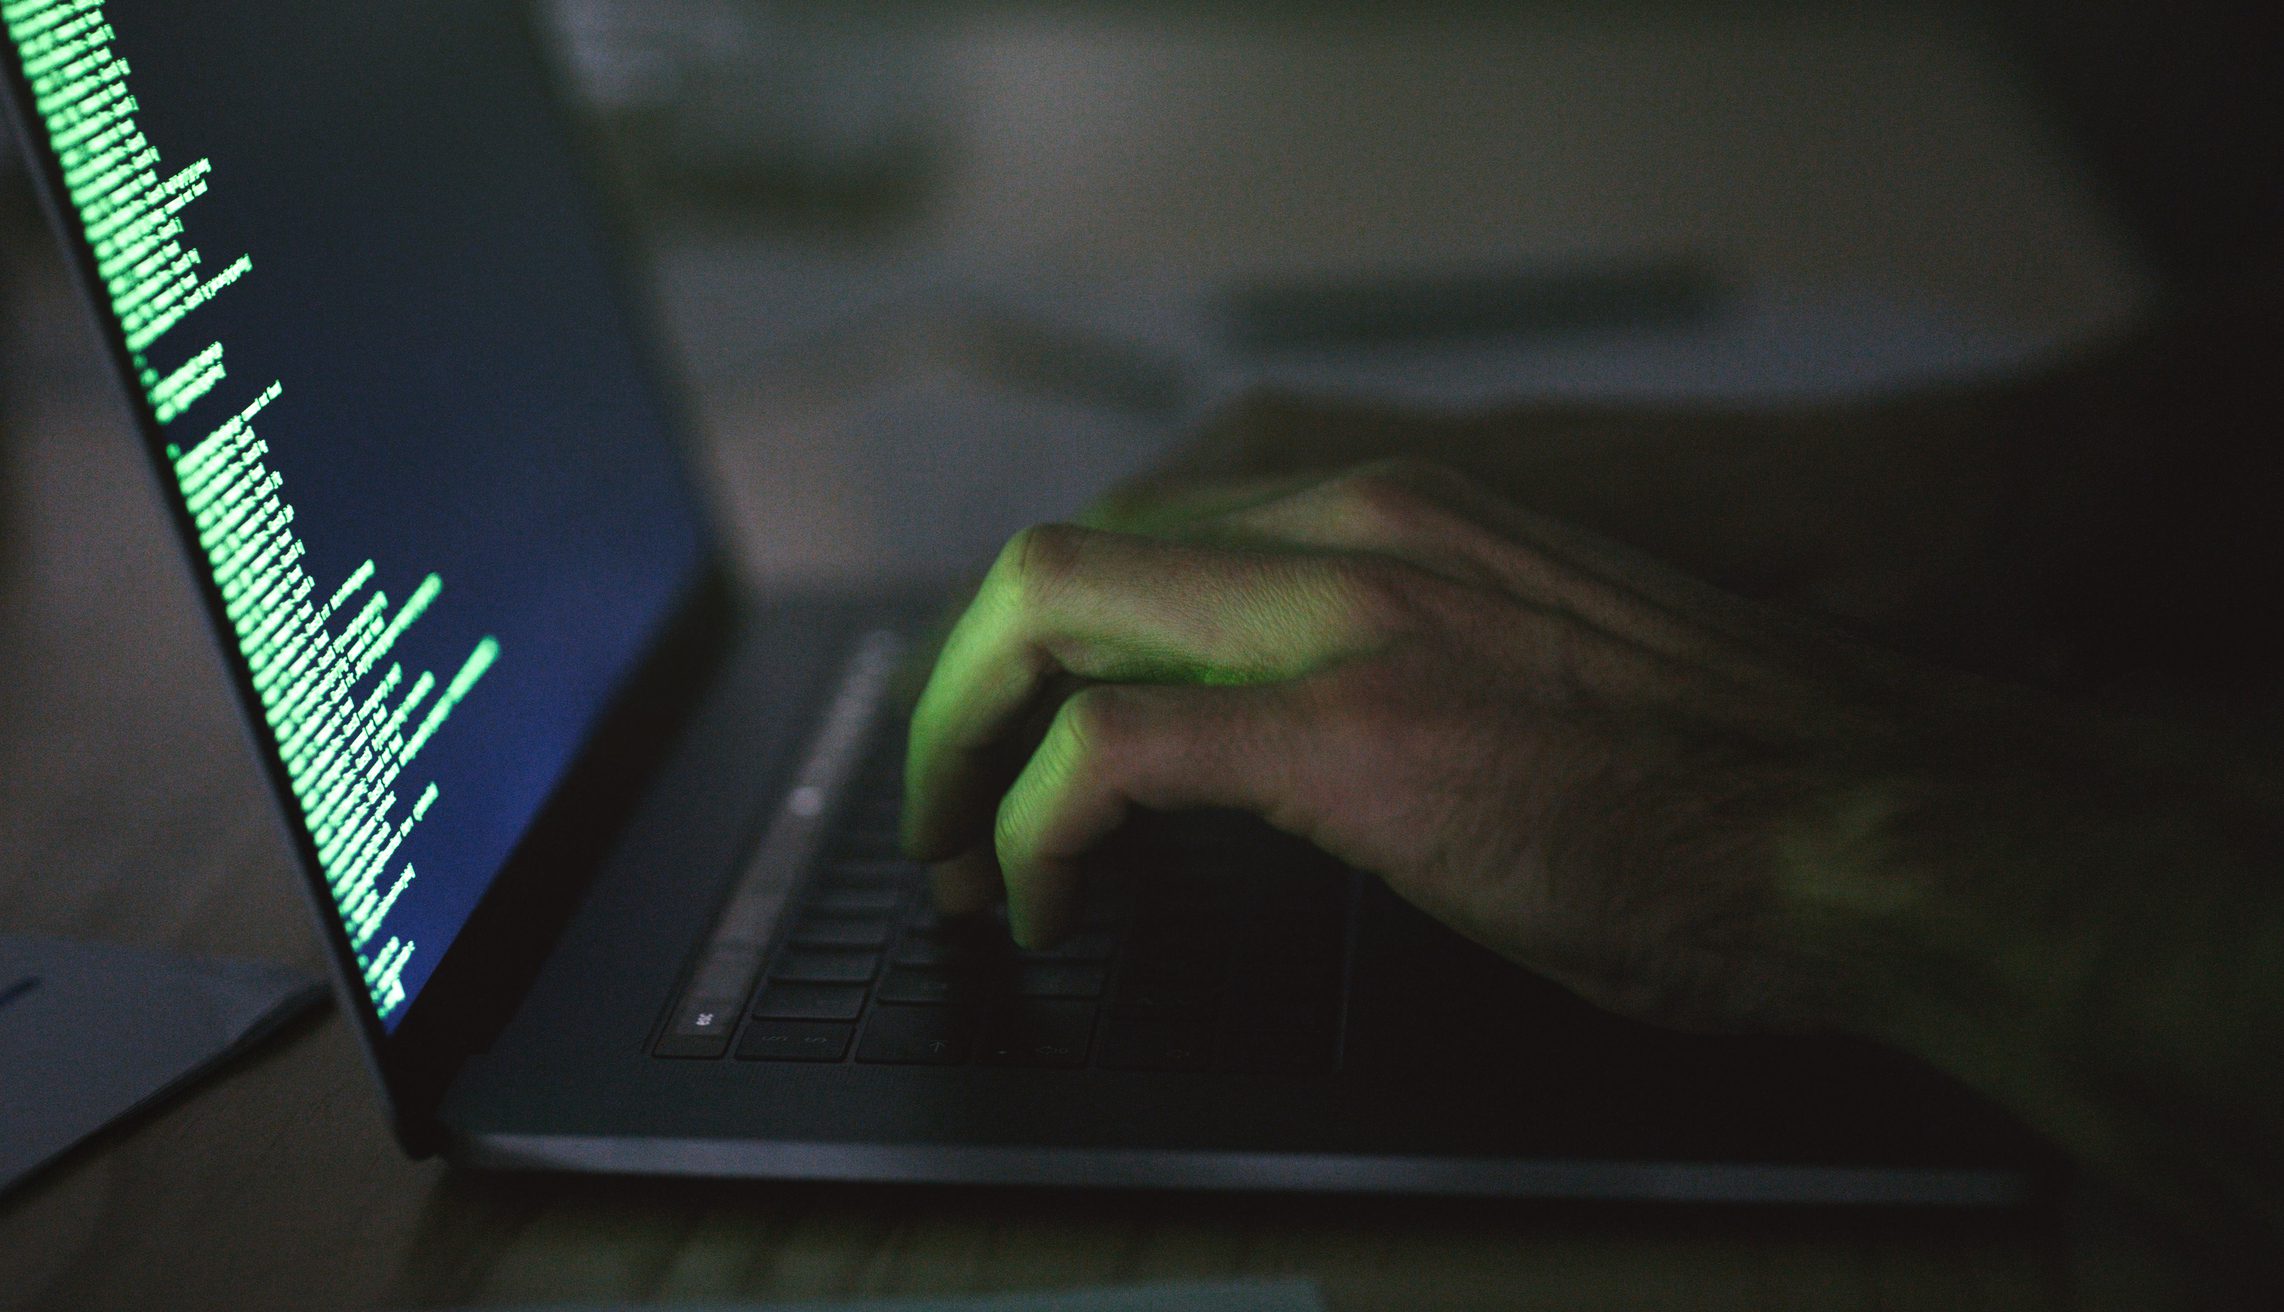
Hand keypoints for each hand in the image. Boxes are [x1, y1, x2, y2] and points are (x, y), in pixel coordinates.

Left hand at [901, 459, 1970, 1032]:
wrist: (1878, 813)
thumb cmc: (1737, 778)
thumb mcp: (1539, 671)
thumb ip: (1410, 665)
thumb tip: (1312, 744)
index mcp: (1401, 513)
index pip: (1148, 533)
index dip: (1050, 639)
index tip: (1022, 734)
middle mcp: (1358, 529)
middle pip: (1065, 557)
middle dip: (965, 681)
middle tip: (944, 797)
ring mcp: (1352, 619)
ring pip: (1053, 612)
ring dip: (965, 742)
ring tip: (960, 857)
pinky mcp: (1357, 737)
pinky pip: (1111, 760)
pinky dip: (1038, 831)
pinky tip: (1047, 905)